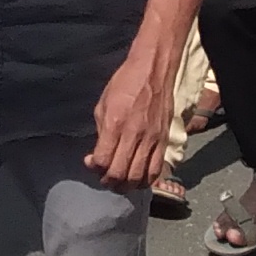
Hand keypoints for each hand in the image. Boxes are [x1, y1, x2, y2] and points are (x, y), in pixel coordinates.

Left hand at [85, 47, 177, 189]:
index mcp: (115, 124)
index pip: (103, 160)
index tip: (91, 162)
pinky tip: (136, 177)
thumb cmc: (125, 84)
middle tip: (104, 178)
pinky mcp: (163, 141)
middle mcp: (134, 135)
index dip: (94, 167)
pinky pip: (156, 170)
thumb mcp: (103, 104)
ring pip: (138, 177)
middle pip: (120, 174)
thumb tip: (99, 155)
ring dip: (126, 185)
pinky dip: (144, 180)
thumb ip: (101, 133)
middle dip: (108, 181)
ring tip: (119, 182)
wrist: (153, 70)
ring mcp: (151, 139)